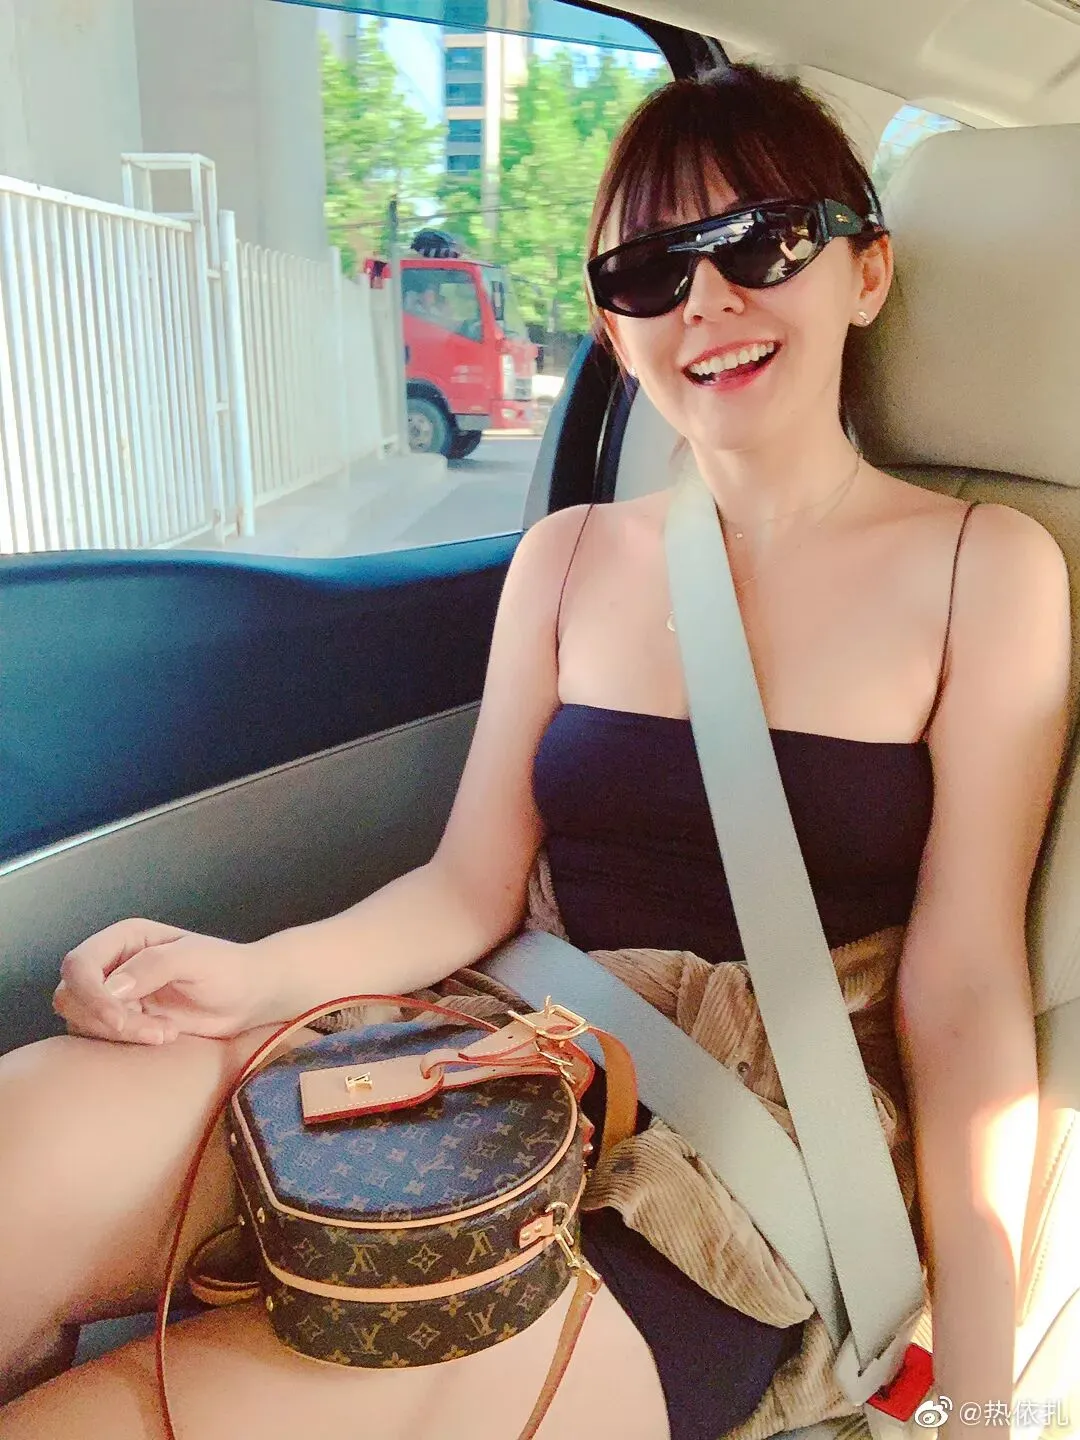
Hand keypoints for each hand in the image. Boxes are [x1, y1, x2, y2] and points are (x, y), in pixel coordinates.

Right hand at [53, 919, 280, 1043]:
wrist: (247, 998)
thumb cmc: (227, 969)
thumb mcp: (196, 959)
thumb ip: (154, 966)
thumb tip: (112, 987)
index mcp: (125, 939)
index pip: (79, 964)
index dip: (90, 994)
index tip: (120, 1019)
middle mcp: (113, 965)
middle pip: (71, 996)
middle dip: (105, 1020)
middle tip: (154, 1031)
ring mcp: (115, 996)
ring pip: (81, 1021)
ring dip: (120, 1035)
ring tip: (166, 1033)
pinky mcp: (123, 1022)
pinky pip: (100, 1038)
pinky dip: (126, 1043)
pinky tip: (165, 1036)